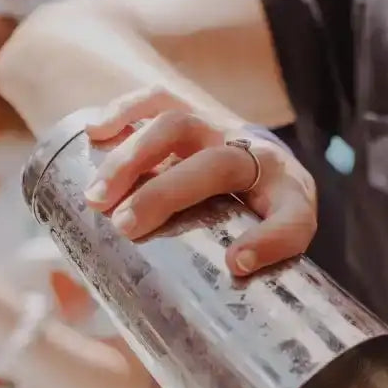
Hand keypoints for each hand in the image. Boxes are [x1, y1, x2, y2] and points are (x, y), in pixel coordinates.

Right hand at [82, 86, 316, 275]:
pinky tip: (95, 131)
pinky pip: (160, 99)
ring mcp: (224, 129)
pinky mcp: (196, 112)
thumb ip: (243, 273)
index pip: (292, 220)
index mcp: (291, 197)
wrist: (272, 168)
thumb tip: (208, 288)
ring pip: (180, 126)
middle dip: (167, 194)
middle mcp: (260, 157)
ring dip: (134, 158)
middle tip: (124, 226)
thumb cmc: (262, 220)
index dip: (269, 241)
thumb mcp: (269, 246)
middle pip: (218, 166)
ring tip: (97, 197)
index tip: (236, 264)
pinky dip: (125, 110)